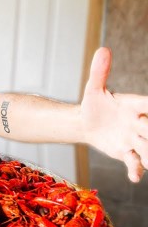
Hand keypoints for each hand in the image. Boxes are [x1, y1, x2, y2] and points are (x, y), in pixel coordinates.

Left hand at [81, 47, 147, 181]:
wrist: (86, 124)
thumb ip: (99, 72)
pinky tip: (135, 178)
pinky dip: (135, 170)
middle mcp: (139, 123)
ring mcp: (134, 139)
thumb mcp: (94, 89)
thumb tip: (103, 49)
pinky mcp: (126, 152)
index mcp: (135, 106)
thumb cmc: (94, 104)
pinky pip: (134, 162)